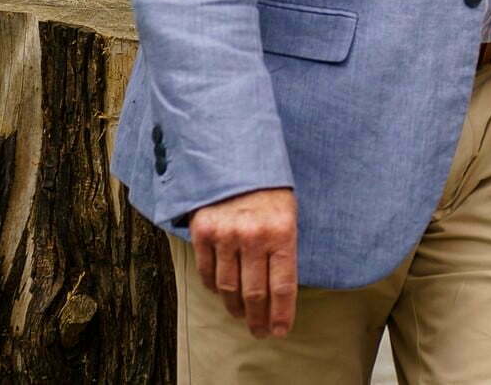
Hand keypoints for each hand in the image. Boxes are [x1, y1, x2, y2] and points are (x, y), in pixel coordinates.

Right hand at [188, 187, 297, 338]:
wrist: (236, 158)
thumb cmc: (270, 190)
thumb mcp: (288, 214)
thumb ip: (284, 248)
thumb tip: (280, 291)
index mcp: (282, 230)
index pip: (282, 285)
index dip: (281, 313)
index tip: (281, 330)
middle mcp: (253, 235)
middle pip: (254, 292)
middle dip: (258, 318)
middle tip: (260, 331)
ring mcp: (225, 234)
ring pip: (228, 286)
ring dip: (235, 306)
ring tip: (242, 315)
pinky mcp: (202, 231)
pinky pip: (207, 271)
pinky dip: (214, 287)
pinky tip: (222, 293)